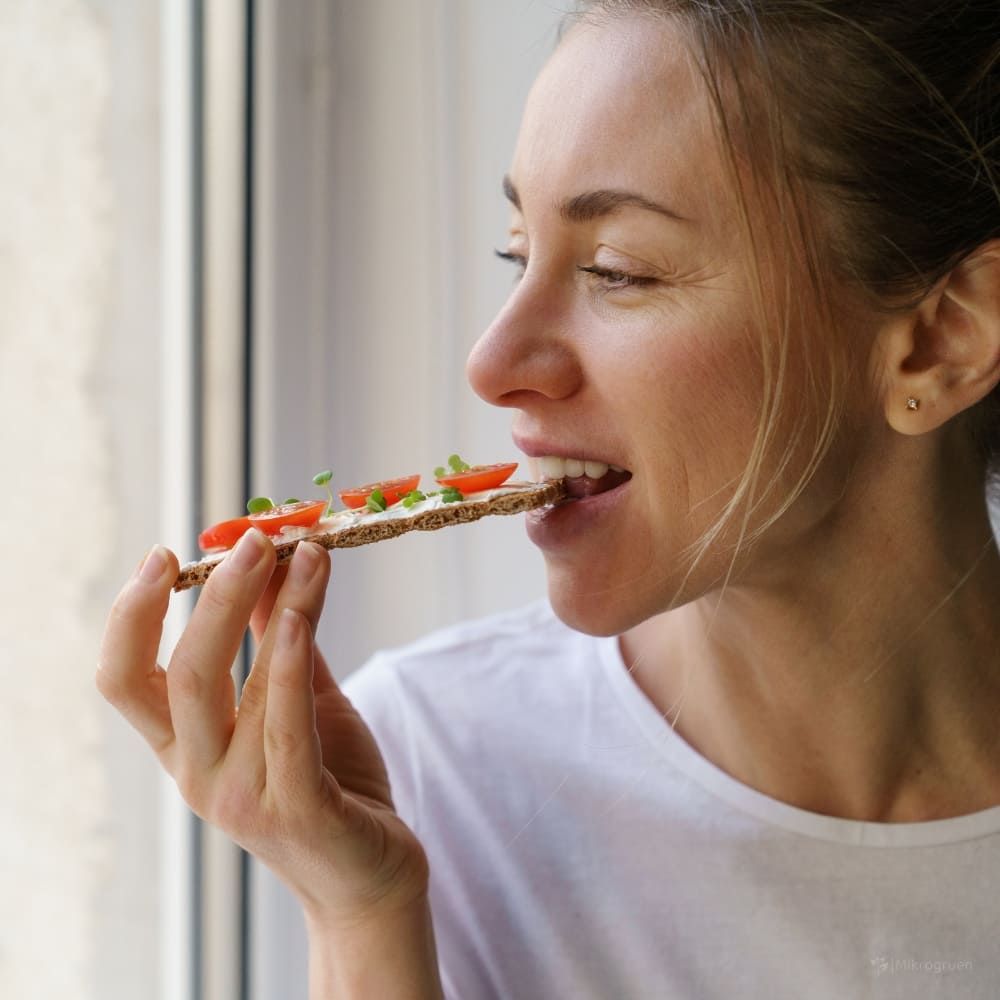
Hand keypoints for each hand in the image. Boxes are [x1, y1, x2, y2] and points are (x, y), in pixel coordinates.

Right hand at [97, 530, 428, 927]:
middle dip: (214, 596)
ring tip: (304, 554)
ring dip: (273, 608)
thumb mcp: (298, 699)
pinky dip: (288, 666)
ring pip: (236, 687)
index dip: (132, 615)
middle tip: (255, 539)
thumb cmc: (330, 779)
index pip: (125, 678)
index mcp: (187, 746)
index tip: (164, 555)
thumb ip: (279, 636)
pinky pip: (286, 727)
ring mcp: (241, 796)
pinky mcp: (294, 809)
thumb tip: (270, 561)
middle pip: (180, 672)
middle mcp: (198, 773)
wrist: (371, 872)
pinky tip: (301, 618)